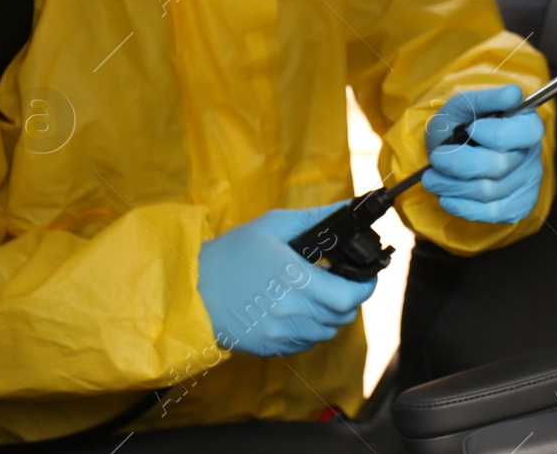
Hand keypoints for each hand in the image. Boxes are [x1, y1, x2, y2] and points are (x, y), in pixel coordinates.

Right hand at [197, 203, 377, 356]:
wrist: (191, 290)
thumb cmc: (233, 253)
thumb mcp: (273, 225)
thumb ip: (316, 218)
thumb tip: (350, 208)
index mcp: (296, 279)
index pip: (350, 297)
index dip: (365, 287)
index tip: (366, 275)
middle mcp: (292, 311)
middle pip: (343, 316)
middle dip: (350, 299)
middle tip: (342, 281)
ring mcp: (281, 333)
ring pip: (327, 332)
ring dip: (331, 315)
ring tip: (318, 295)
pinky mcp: (271, 348)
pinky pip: (306, 343)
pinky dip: (311, 328)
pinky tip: (298, 310)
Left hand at [422, 84, 543, 223]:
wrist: (455, 148)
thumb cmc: (461, 124)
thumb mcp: (466, 104)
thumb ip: (487, 98)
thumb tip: (513, 93)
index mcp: (527, 125)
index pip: (521, 133)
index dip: (491, 133)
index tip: (470, 128)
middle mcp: (532, 155)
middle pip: (498, 166)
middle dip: (458, 163)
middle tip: (437, 158)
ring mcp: (526, 184)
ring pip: (488, 192)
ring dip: (451, 185)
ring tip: (433, 177)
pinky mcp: (516, 208)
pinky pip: (489, 213)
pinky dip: (460, 205)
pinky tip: (447, 195)